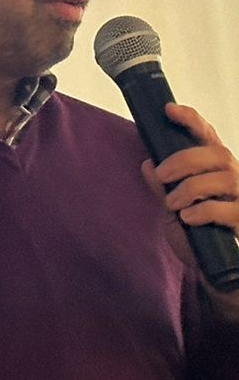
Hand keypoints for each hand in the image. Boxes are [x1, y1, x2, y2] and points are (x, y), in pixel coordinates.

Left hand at [139, 103, 238, 312]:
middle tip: (162, 175)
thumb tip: (148, 163)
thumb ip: (162, 186)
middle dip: (184, 160)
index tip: (168, 109)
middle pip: (217, 153)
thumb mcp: (173, 207)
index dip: (191, 120)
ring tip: (173, 205)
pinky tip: (188, 218)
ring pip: (223, 178)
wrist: (214, 270)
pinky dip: (202, 211)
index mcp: (214, 168)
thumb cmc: (196, 232)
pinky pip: (226, 209)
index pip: (207, 136)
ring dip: (190, 188)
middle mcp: (233, 177)